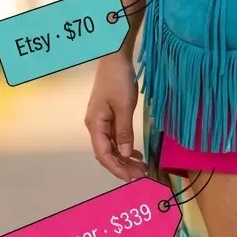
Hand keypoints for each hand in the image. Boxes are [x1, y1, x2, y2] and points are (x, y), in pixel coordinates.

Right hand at [85, 51, 146, 181]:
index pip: (103, 154)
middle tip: (142, 176)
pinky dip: (125, 148)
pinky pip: (115, 138)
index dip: (117, 169)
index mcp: (95, 124)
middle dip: (123, 167)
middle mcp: (95, 126)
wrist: (114, 58)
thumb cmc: (118, 80)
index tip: (131, 179)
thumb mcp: (124, 106)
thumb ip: (124, 132)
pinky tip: (136, 154)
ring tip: (142, 168)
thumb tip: (125, 154)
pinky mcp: (108, 117)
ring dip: (125, 159)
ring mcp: (101, 122)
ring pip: (112, 147)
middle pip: (107, 154)